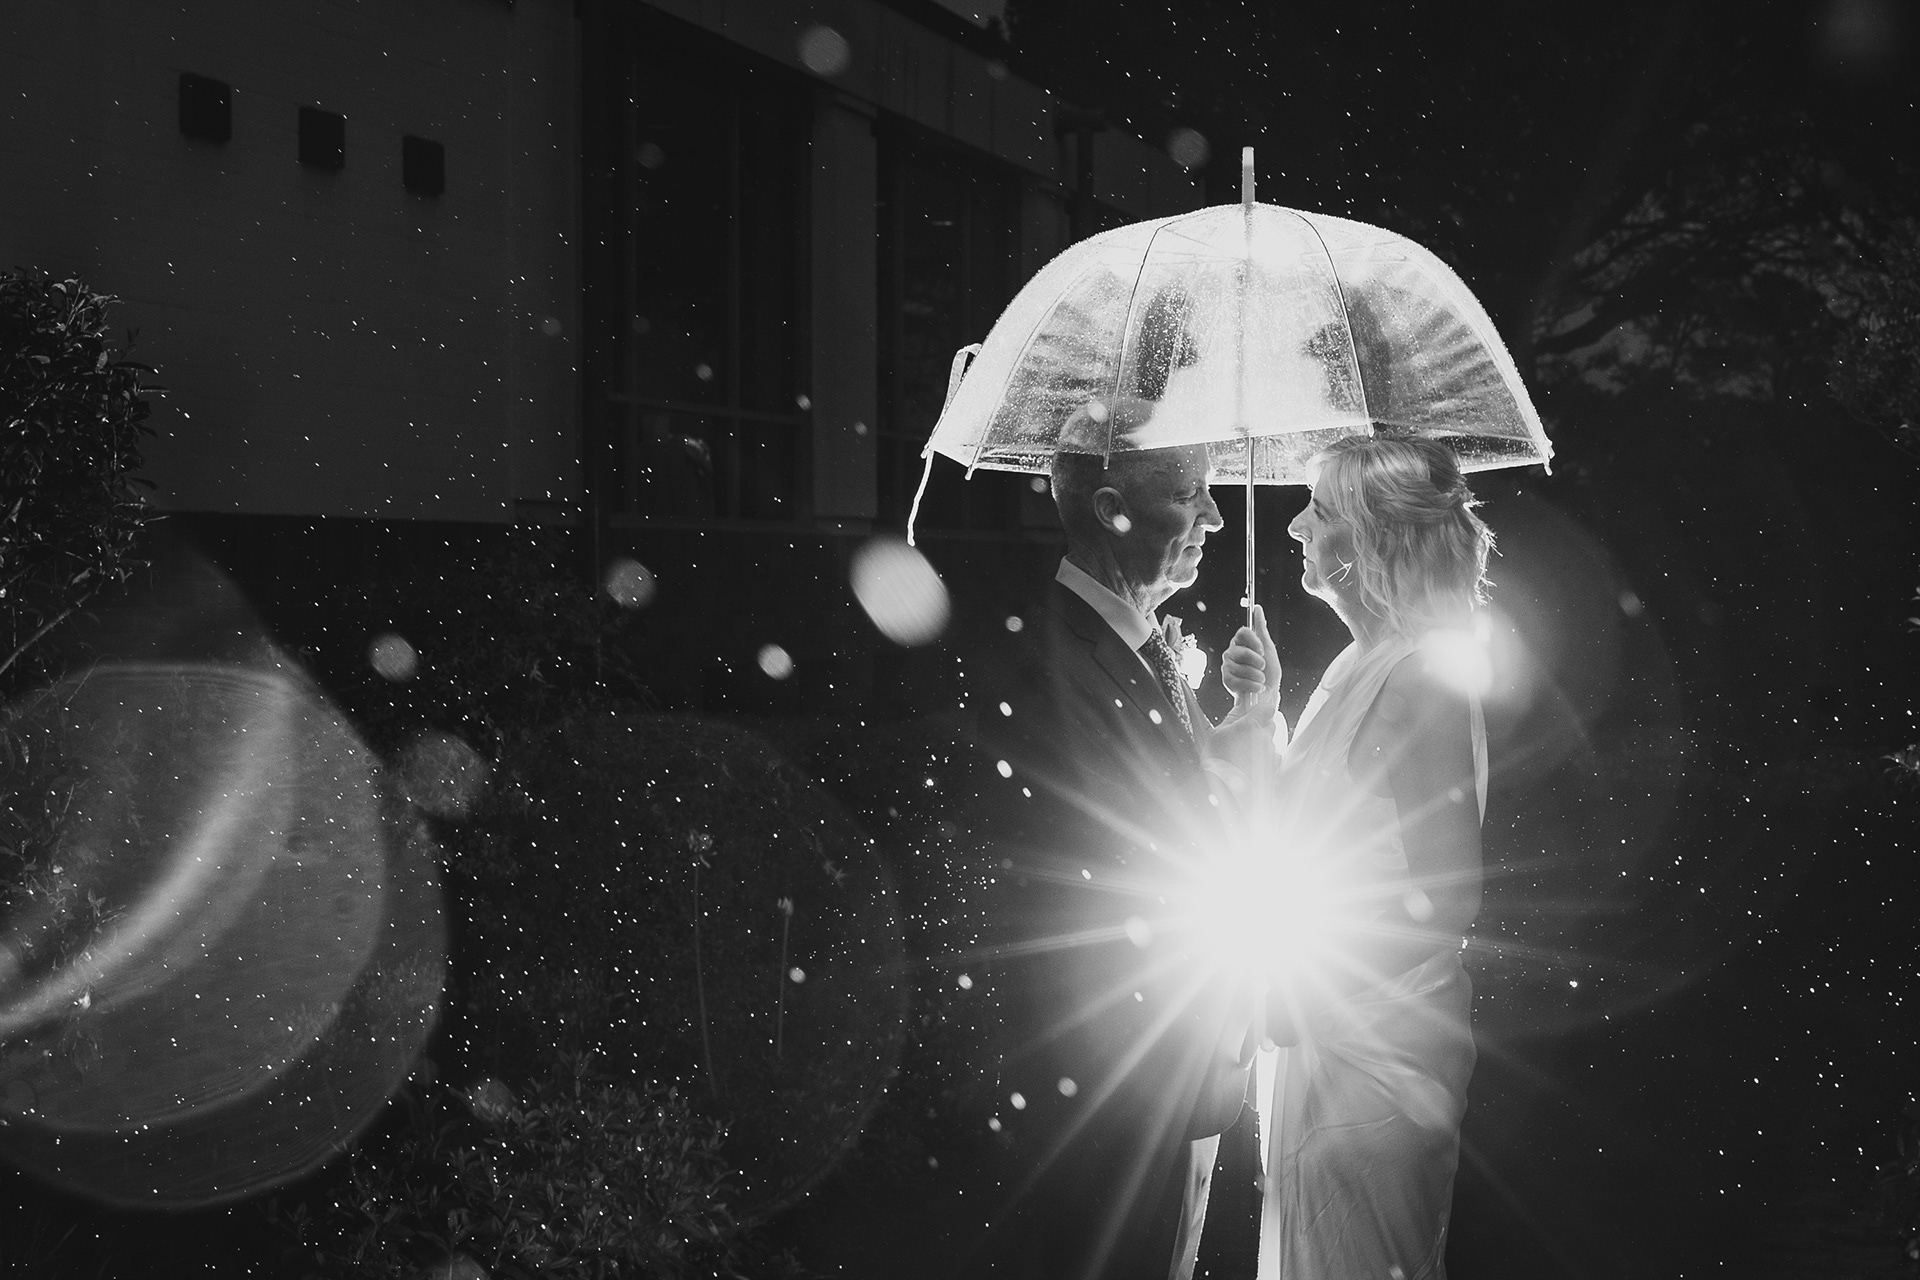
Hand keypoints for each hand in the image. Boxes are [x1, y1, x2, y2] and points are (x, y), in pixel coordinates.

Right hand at [1221, 604, 1279, 720]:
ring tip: (1260, 679)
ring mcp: (1228, 666)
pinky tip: (1256, 687)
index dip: (1253, 641)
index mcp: (1242, 642)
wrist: (1268, 694)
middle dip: (1256, 661)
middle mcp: (1232, 652)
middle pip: (1241, 651)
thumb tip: (1257, 609)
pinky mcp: (1226, 680)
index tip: (1261, 650)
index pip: (1242, 632)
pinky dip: (1251, 685)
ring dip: (1256, 675)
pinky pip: (1237, 680)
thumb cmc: (1269, 673)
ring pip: (1240, 668)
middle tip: (1263, 667)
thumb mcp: (1268, 649)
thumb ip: (1261, 628)